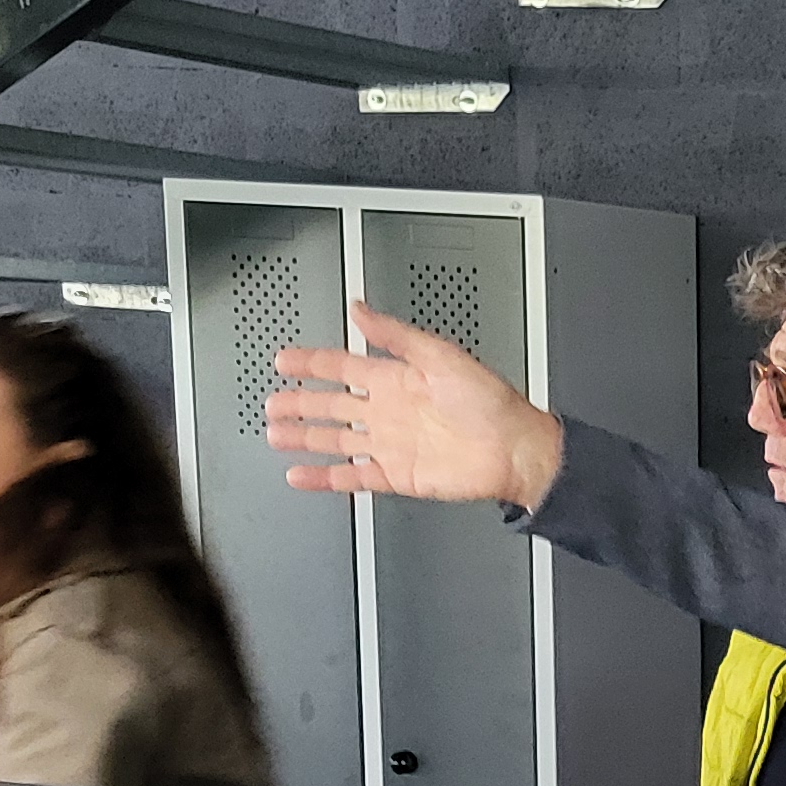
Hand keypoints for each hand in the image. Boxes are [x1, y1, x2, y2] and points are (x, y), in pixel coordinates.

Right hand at [267, 300, 565, 508]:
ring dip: (304, 437)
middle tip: (271, 401)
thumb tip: (360, 308)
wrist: (513, 451)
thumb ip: (396, 334)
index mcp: (396, 378)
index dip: (311, 362)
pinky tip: (301, 475)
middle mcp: (389, 410)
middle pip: (330, 404)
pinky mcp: (396, 475)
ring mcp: (390, 444)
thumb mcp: (440, 355)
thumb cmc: (490, 403)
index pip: (341, 365)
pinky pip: (352, 476)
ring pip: (335, 439)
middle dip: (298, 401)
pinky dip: (324, 478)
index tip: (284, 359)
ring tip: (275, 434)